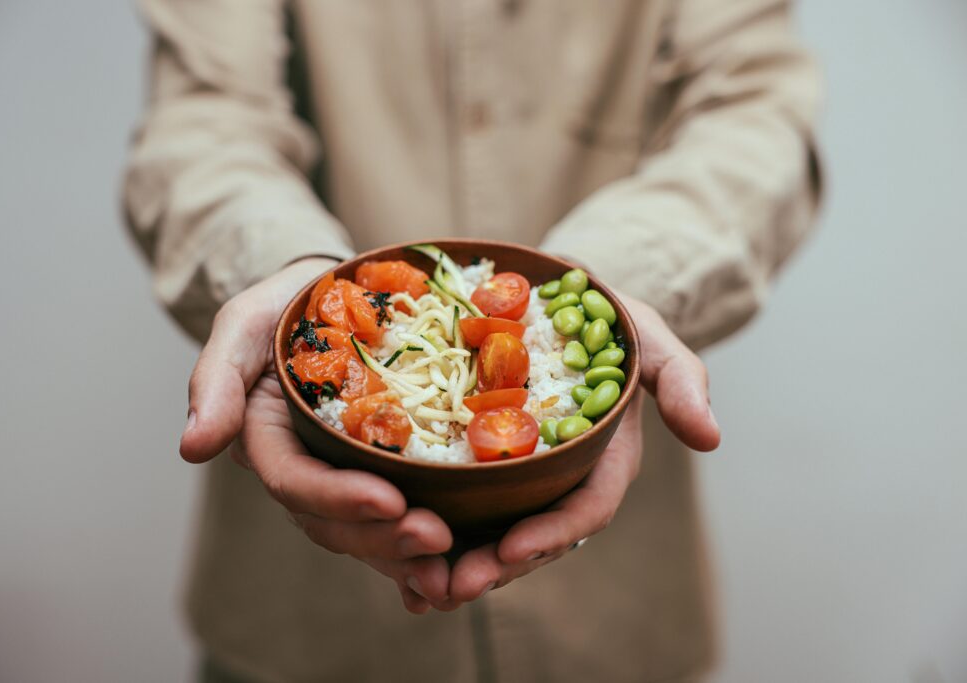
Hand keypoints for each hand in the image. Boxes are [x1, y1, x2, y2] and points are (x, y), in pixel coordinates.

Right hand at [179, 259, 454, 613]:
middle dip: (384, 537)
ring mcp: (345, 477)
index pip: (295, 482)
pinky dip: (426, 549)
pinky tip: (464, 565)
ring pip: (371, 533)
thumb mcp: (241, 325)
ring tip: (456, 563)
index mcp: (268, 442)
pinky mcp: (385, 474)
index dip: (337, 497)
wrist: (331, 295)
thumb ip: (216, 381)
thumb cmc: (284, 305)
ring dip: (409, 555)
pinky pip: (402, 518)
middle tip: (437, 537)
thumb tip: (193, 448)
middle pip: (336, 522)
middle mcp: (306, 470)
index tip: (389, 500)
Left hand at [442, 296, 719, 604]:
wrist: (562, 302)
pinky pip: (464, 507)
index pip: (585, 510)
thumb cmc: (610, 322)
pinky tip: (400, 555)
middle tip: (453, 584)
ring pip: (494, 532)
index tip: (512, 547)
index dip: (552, 533)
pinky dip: (438, 533)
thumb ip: (680, 380)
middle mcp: (563, 479)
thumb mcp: (649, 338)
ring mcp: (523, 477)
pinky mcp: (486, 465)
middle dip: (497, 564)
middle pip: (533, 536)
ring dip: (460, 560)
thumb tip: (710, 438)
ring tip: (421, 583)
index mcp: (605, 461)